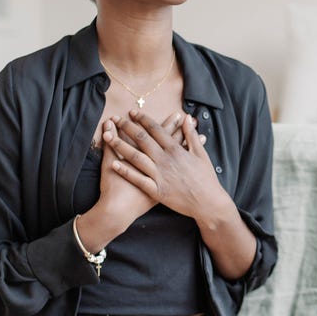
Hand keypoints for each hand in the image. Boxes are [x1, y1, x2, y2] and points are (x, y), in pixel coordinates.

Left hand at [106, 109, 226, 220]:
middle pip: (142, 139)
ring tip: (108, 136)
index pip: (156, 129)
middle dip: (127, 127)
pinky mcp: (156, 190)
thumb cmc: (206, 179)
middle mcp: (165, 160)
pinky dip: (125, 171)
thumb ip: (191, 136)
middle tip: (116, 118)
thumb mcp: (201, 154)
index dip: (143, 119)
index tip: (133, 112)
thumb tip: (187, 118)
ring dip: (121, 145)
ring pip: (136, 157)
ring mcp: (160, 175)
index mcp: (176, 150)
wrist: (208, 203)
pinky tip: (113, 163)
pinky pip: (137, 179)